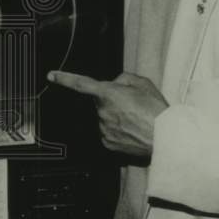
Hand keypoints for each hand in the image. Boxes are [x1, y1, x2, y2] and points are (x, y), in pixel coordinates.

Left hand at [47, 70, 168, 156]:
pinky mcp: (107, 143)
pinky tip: (131, 131)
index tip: (51, 76)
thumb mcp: (143, 84)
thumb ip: (123, 79)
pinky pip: (107, 132)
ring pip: (103, 117)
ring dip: (114, 116)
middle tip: (131, 105)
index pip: (80, 83)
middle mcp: (102, 111)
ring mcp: (103, 129)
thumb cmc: (156, 110)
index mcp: (108, 93)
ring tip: (135, 120)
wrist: (166, 139)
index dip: (64, 78)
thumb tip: (115, 84)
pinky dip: (117, 130)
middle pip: (99, 102)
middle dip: (110, 100)